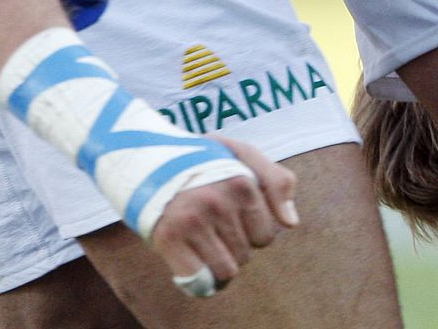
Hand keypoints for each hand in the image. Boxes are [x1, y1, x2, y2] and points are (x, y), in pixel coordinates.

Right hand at [151, 137, 298, 296]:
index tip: (234, 218)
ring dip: (218, 265)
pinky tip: (192, 265)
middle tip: (213, 228)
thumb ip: (277, 182)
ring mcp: (193, 220)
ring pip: (226, 271)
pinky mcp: (169, 237)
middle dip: (233, 247)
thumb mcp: (243, 155)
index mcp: (242, 182)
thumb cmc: (202, 161)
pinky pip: (198, 279)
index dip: (251, 233)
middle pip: (246, 255)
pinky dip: (200, 281)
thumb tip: (291, 222)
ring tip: (204, 245)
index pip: (266, 236)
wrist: (147, 158)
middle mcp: (219, 200)